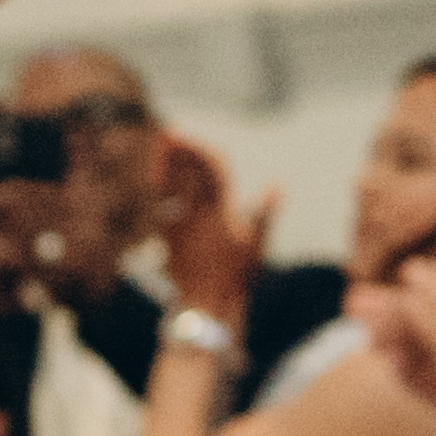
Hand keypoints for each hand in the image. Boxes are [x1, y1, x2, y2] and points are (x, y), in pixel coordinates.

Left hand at [146, 133, 269, 319]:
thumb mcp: (256, 245)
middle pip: (186, 173)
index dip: (200, 149)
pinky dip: (159, 186)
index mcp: (222, 211)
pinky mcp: (168, 236)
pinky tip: (157, 177)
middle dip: (178, 151)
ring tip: (162, 145)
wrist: (205, 305)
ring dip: (165, 163)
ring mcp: (181, 224)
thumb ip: (265, 212)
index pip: (212, 170)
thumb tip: (278, 184)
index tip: (191, 135)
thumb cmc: (236, 277)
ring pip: (170, 186)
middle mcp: (199, 213)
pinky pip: (161, 203)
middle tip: (170, 131)